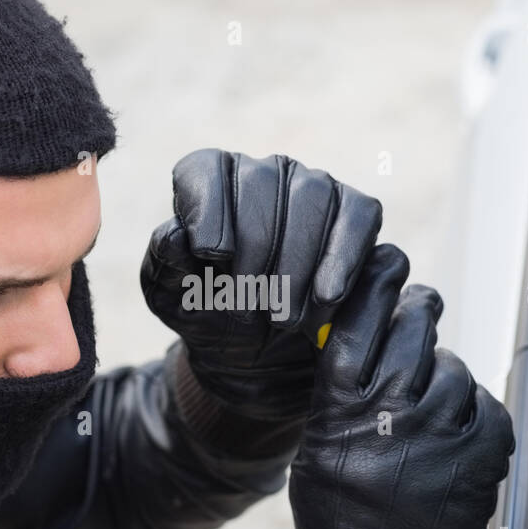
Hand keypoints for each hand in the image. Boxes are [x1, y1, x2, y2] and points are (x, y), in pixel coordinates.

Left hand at [140, 148, 381, 419]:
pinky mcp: (356, 217)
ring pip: (316, 194)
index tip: (211, 257)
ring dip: (299, 260)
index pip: (208, 170)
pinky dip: (345, 256)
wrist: (253, 358)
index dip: (209, 210)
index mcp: (210, 181)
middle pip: (264, 179)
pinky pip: (361, 216)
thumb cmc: (206, 315)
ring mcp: (316, 189)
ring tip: (282, 317)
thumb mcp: (172, 299)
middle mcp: (265, 173)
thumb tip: (174, 232)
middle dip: (256, 245)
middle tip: (247, 305)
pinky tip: (328, 296)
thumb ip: (167, 263)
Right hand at [279, 244, 514, 528]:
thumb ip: (344, 385)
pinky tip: (451, 442)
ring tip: (427, 414)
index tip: (388, 263)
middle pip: (414, 327)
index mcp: (340, 405)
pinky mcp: (481, 454)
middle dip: (417, 317)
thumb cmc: (340, 515)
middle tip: (419, 315)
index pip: (362, 316)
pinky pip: (485, 404)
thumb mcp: (320, 440)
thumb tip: (375, 323)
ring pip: (453, 366)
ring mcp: (439, 431)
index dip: (378, 281)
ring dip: (444, 378)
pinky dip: (473, 415)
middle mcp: (389, 410)